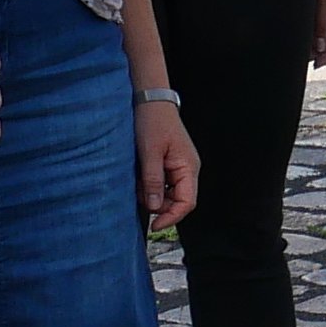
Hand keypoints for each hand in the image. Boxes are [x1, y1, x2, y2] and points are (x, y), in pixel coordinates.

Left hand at [136, 98, 198, 230]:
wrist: (150, 100)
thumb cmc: (153, 121)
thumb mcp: (149, 153)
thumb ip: (153, 181)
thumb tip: (156, 207)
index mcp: (188, 167)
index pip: (187, 202)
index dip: (172, 217)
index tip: (154, 226)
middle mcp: (187, 168)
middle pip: (178, 200)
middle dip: (160, 206)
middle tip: (140, 199)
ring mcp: (179, 166)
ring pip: (169, 193)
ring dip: (153, 195)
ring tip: (137, 184)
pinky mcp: (169, 163)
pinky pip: (163, 183)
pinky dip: (150, 186)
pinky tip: (139, 178)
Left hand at [312, 0, 325, 64]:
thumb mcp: (321, 0)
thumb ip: (321, 25)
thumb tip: (320, 48)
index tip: (316, 65)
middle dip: (323, 51)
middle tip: (306, 59)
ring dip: (319, 41)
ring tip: (303, 49)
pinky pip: (325, 22)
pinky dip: (317, 30)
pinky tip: (306, 35)